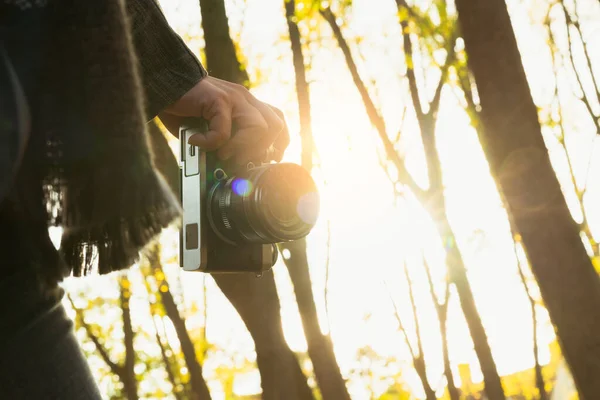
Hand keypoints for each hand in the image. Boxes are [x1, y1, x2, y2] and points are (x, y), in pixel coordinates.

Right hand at [158, 76, 289, 164]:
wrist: (164, 84)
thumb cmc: (186, 110)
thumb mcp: (213, 128)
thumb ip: (227, 143)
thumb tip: (232, 167)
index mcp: (249, 104)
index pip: (278, 121)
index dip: (279, 143)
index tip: (269, 159)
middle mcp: (245, 99)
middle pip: (275, 126)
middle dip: (260, 150)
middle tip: (238, 159)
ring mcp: (234, 97)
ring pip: (258, 128)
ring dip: (241, 147)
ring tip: (221, 153)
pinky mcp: (218, 99)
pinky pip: (224, 131)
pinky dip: (211, 143)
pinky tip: (197, 141)